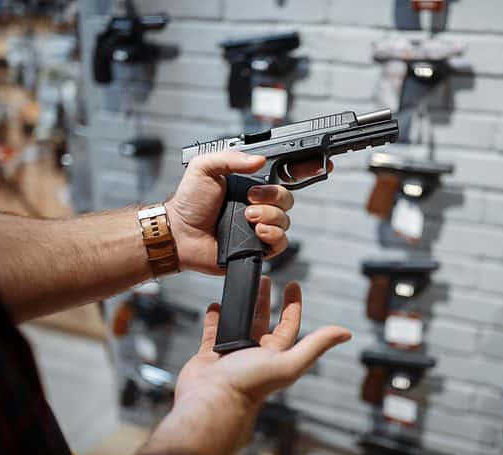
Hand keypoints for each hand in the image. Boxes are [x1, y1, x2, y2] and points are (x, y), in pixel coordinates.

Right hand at [131, 278, 350, 454]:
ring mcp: (232, 353)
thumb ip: (316, 345)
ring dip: (241, 305)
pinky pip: (213, 331)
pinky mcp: (210, 355)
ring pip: (238, 323)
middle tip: (265, 278)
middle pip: (263, 319)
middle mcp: (255, 353)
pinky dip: (215, 317)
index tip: (293, 284)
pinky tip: (216, 305)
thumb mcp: (288, 362)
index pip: (289, 324)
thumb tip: (346, 333)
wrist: (212, 401)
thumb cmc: (249, 386)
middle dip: (265, 298)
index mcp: (276, 355)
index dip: (292, 304)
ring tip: (240, 286)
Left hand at [165, 151, 331, 274]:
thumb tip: (259, 159)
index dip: (305, 169)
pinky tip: (257, 233)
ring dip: (269, 217)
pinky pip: (281, 242)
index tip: (322, 164)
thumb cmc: (190, 201)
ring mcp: (260, 226)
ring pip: (286, 220)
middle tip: (251, 199)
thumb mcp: (205, 167)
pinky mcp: (259, 247)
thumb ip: (232, 158)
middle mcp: (259, 204)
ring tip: (247, 218)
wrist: (180, 233)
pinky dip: (273, 236)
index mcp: (251, 183)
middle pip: (288, 198)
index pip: (284, 174)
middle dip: (274, 197)